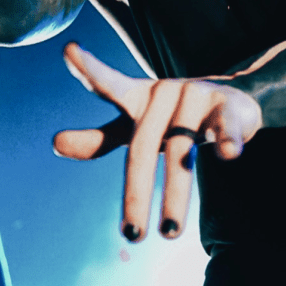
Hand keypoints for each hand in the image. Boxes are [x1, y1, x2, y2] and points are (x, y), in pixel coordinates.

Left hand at [53, 42, 262, 241]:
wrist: (230, 101)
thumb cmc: (170, 118)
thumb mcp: (133, 128)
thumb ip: (98, 138)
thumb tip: (54, 144)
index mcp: (137, 97)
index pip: (109, 85)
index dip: (90, 69)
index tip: (69, 50)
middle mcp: (163, 93)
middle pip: (143, 145)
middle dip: (136, 191)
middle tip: (130, 234)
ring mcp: (195, 96)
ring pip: (182, 149)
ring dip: (175, 194)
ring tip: (169, 232)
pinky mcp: (225, 105)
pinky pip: (223, 126)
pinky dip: (225, 140)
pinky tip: (228, 155)